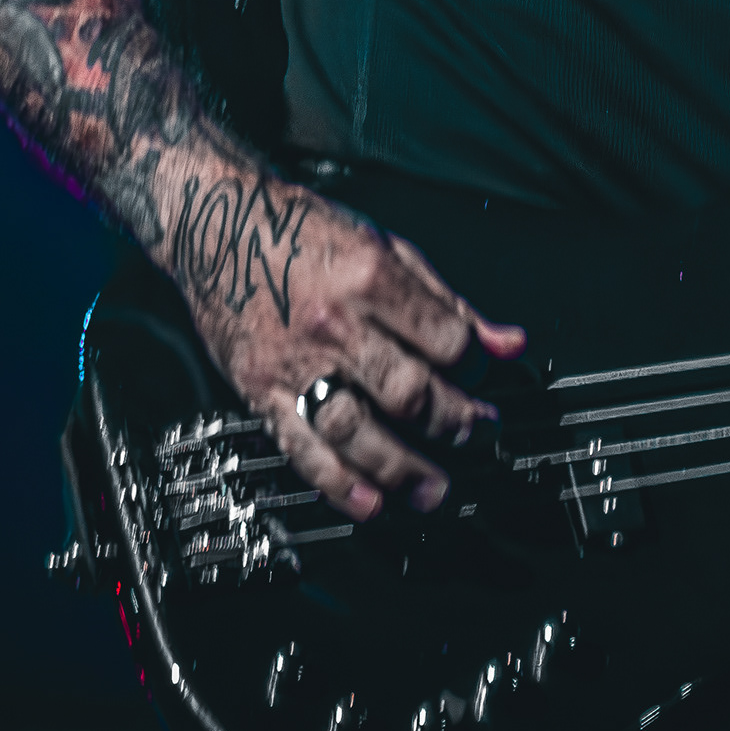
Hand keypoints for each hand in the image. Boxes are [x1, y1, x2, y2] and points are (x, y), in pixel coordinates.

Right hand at [161, 167, 525, 518]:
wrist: (221, 228)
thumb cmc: (307, 234)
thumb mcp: (390, 248)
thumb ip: (449, 303)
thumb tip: (509, 344)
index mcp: (372, 278)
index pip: (446, 342)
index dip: (476, 369)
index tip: (484, 381)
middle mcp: (334, 324)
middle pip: (408, 391)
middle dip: (452, 423)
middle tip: (475, 435)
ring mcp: (294, 361)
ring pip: (357, 429)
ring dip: (402, 468)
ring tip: (435, 489)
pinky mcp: (260, 389)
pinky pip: (301, 446)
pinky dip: (337, 482)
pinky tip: (369, 502)